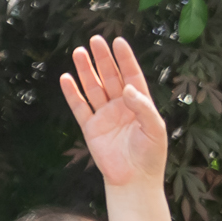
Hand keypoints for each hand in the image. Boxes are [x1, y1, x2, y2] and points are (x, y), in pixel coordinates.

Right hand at [58, 34, 166, 190]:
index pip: (131, 75)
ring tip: (78, 52)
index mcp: (140, 103)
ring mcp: (104, 116)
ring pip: (94, 88)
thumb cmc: (150, 155)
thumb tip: (128, 89)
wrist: (133, 180)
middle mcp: (121, 106)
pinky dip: (72, 93)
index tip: (118, 41)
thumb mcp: (155, 129)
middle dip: (102, 59)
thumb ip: (143, 107)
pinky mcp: (90, 128)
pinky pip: (79, 107)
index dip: (125, 58)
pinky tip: (66, 79)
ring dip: (86, 71)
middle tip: (95, 40)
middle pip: (110, 77)